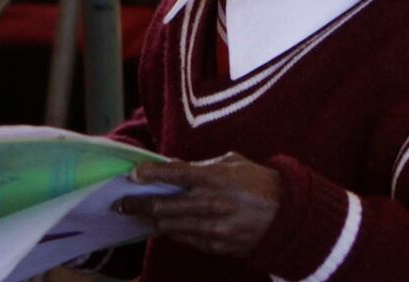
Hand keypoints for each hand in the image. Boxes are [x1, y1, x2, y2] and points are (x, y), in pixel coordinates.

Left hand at [115, 152, 280, 257]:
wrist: (288, 217)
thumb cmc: (260, 182)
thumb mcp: (232, 162)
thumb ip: (201, 166)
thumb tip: (174, 169)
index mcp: (216, 178)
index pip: (173, 175)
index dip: (149, 175)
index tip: (132, 175)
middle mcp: (211, 204)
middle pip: (163, 207)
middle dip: (138, 205)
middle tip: (120, 203)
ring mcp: (213, 228)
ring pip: (170, 226)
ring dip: (149, 221)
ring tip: (134, 215)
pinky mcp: (216, 245)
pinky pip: (185, 239)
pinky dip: (171, 231)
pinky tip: (161, 226)